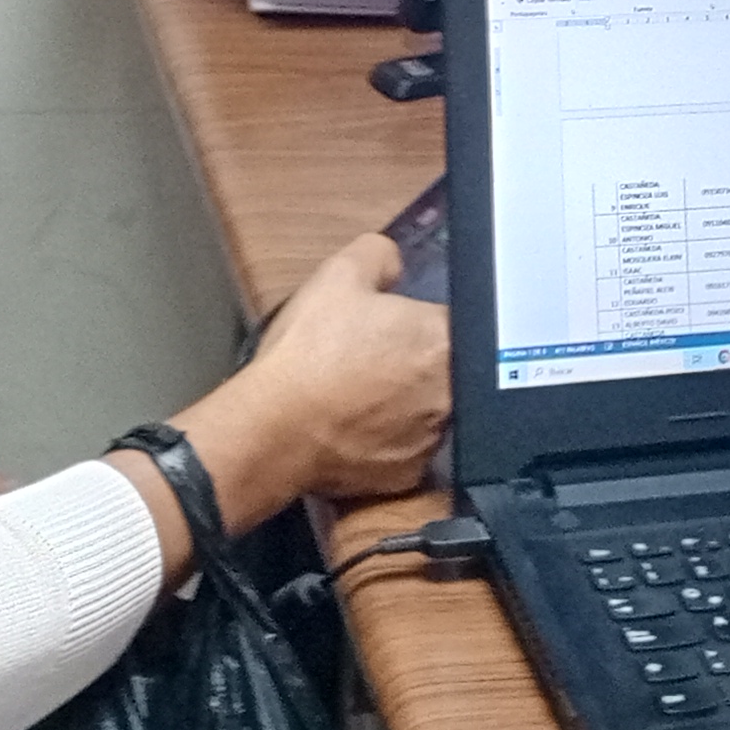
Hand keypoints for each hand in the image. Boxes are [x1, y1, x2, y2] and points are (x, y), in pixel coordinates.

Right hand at [195, 229, 451, 507]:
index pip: (457, 319)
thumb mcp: (337, 275)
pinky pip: (407, 447)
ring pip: (430, 408)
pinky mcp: (410, 474)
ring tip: (358, 393)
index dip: (423, 319)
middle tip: (372, 357)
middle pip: (448, 367)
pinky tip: (355, 425)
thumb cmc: (308, 353)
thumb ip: (379, 255)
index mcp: (443, 340)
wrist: (273, 430)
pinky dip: (388, 437)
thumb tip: (394, 263)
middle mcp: (451, 393)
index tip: (396, 326)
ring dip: (405, 399)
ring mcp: (432, 437)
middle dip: (417, 360)